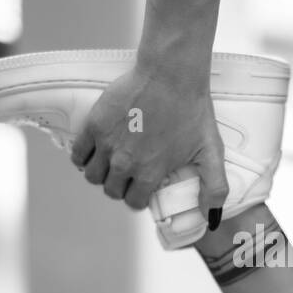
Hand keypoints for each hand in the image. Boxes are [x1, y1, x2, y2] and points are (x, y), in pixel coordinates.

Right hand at [70, 63, 228, 220]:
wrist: (170, 74)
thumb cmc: (192, 109)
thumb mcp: (211, 151)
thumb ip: (215, 187)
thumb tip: (211, 218)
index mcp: (149, 173)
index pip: (133, 202)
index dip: (138, 197)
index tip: (142, 186)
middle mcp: (124, 163)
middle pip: (111, 191)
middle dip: (120, 186)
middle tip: (128, 173)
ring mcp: (106, 144)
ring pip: (92, 176)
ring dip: (101, 174)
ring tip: (111, 164)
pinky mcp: (94, 125)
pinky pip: (77, 153)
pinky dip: (83, 157)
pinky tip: (95, 152)